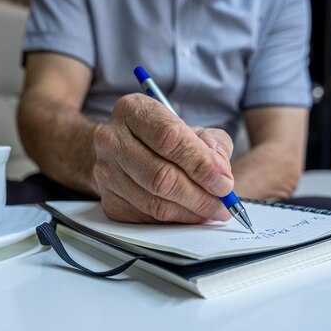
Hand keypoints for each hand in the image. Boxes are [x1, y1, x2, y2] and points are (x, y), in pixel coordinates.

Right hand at [92, 93, 234, 222]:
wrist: (122, 149)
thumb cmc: (161, 137)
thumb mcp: (192, 128)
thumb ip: (213, 145)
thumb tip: (220, 174)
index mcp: (133, 110)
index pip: (169, 138)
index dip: (201, 164)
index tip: (224, 182)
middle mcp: (112, 140)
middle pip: (160, 176)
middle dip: (199, 195)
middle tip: (223, 203)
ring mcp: (106, 172)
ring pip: (154, 203)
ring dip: (190, 212)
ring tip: (212, 211)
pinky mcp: (109, 200)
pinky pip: (147, 218)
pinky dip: (175, 220)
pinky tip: (191, 214)